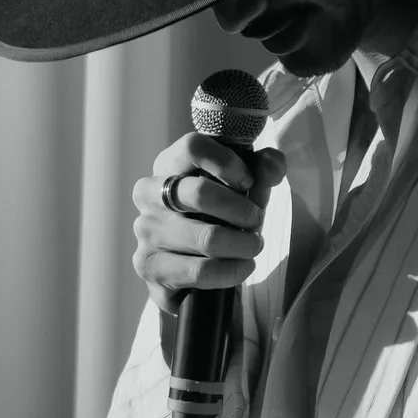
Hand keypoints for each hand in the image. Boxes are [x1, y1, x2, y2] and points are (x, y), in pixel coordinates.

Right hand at [131, 130, 278, 315]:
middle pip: (200, 193)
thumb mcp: (246, 187)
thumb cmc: (221, 215)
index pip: (193, 147)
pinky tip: (242, 267)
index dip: (228, 163)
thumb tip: (271, 164)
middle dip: (242, 211)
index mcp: (168, 165)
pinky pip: (200, 271)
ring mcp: (145, 231)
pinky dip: (231, 271)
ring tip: (253, 247)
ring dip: (243, 245)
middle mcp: (149, 194)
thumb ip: (264, 167)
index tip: (248, 182)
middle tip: (256, 222)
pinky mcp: (150, 267)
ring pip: (207, 238)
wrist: (196, 267)